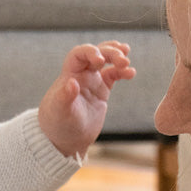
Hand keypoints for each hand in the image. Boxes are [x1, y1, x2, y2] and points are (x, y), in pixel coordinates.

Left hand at [38, 40, 134, 158]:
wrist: (66, 139)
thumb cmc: (58, 124)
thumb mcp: (60, 112)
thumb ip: (64, 96)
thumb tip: (72, 83)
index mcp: (69, 74)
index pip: (79, 54)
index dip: (91, 52)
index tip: (101, 61)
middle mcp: (81, 74)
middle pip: (97, 53)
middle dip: (110, 53)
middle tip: (124, 61)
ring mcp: (92, 81)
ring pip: (107, 61)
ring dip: (117, 57)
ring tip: (127, 63)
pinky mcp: (102, 90)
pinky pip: (114, 75)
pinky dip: (122, 72)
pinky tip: (131, 73)